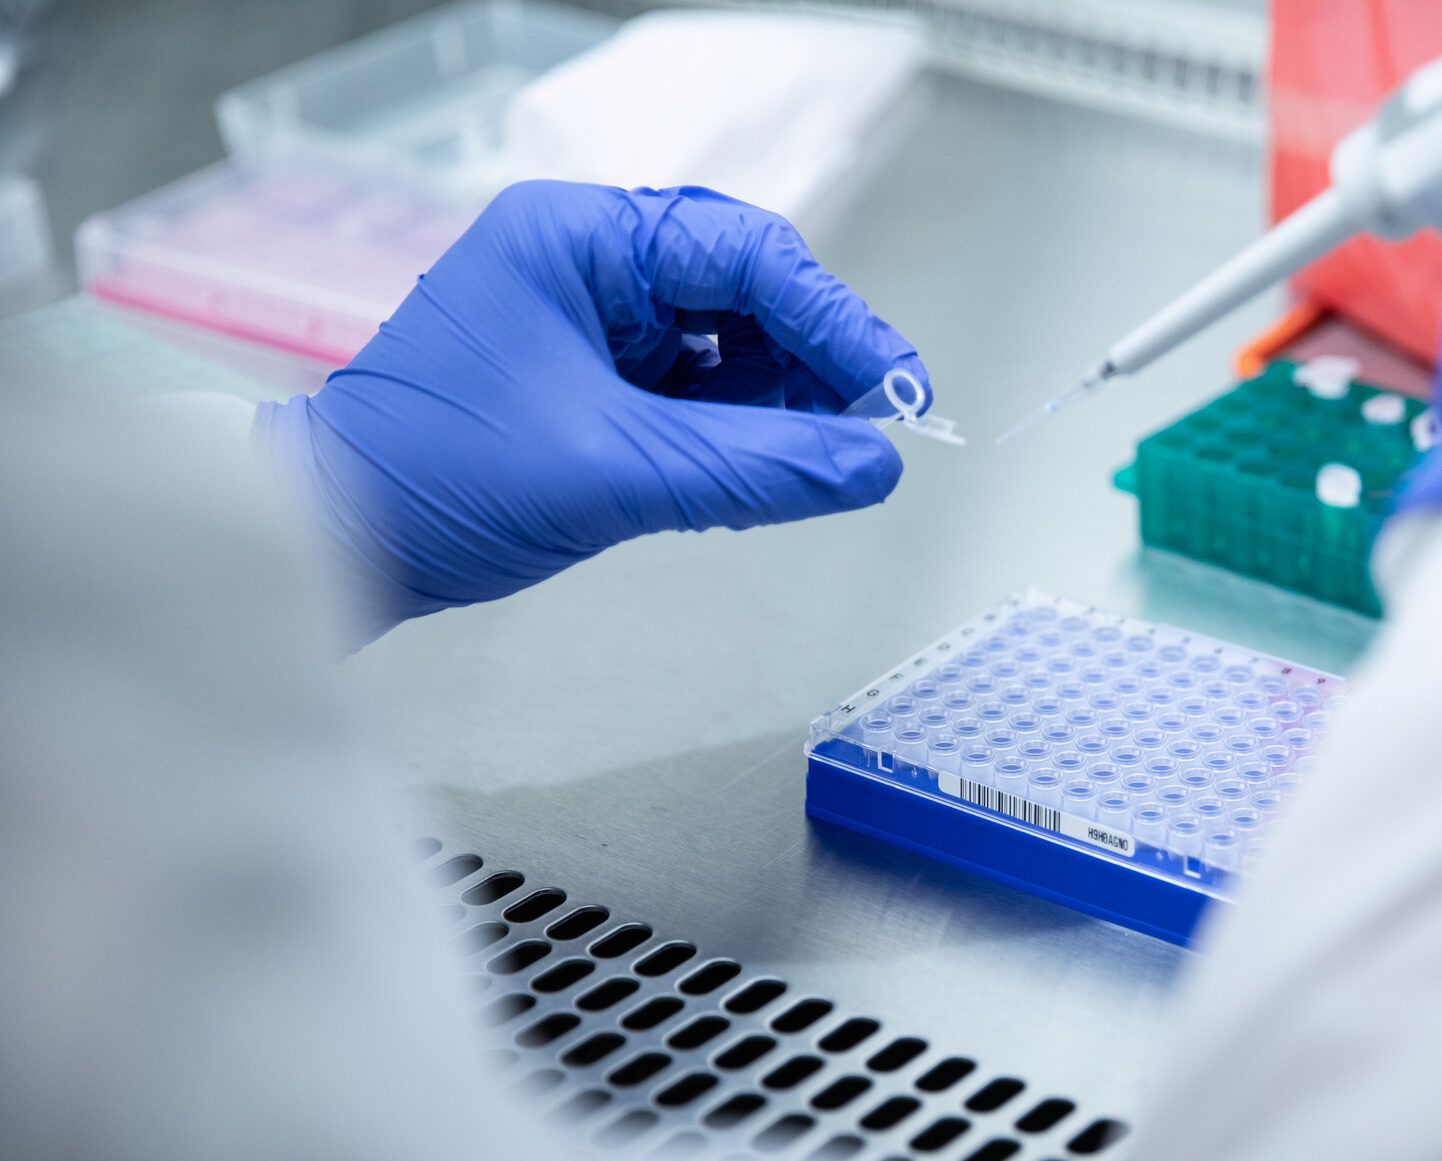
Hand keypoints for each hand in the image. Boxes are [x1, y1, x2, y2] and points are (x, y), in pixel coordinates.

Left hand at [254, 181, 924, 644]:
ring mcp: (589, 321)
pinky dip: (736, 434)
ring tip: (812, 462)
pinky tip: (763, 473)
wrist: (332, 542)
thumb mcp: (616, 472)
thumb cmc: (432, 480)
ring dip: (778, 405)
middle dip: (811, 363)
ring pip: (726, 347)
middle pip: (744, 293)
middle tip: (867, 429)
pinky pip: (695, 393)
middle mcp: (587, 263)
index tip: (896, 385)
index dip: (836, 320)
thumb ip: (758, 468)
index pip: (745, 254)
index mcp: (579, 238)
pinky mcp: (591, 381)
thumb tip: (872, 467)